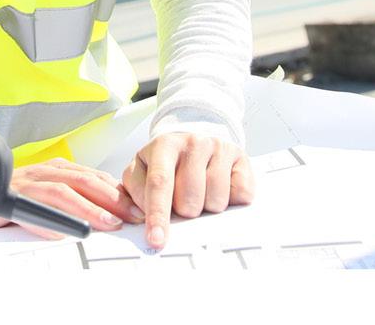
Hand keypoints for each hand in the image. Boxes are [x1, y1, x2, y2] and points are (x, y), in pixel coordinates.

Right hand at [0, 157, 142, 238]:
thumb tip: (104, 217)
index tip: (138, 207)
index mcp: (56, 169)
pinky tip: (64, 231)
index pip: (93, 177)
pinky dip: (51, 217)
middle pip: (84, 180)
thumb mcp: (48, 199)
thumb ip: (72, 203)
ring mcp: (28, 182)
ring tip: (109, 222)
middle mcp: (45, 171)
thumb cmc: (14, 198)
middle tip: (133, 215)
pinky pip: (34, 204)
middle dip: (112, 198)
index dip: (117, 191)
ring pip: (64, 189)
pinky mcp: (12, 196)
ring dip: (89, 207)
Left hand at [121, 132, 253, 249]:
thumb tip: (138, 217)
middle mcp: (192, 143)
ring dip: (207, 208)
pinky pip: (241, 195)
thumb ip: (133, 193)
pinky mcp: (240, 157)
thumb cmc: (168, 161)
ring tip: (201, 192)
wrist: (196, 135)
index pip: (159, 184)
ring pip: (216, 201)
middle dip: (185, 211)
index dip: (158, 215)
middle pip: (189, 199)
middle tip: (183, 201)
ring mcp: (218, 148)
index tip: (156, 240)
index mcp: (164, 146)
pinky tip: (222, 188)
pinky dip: (232, 200)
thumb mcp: (143, 169)